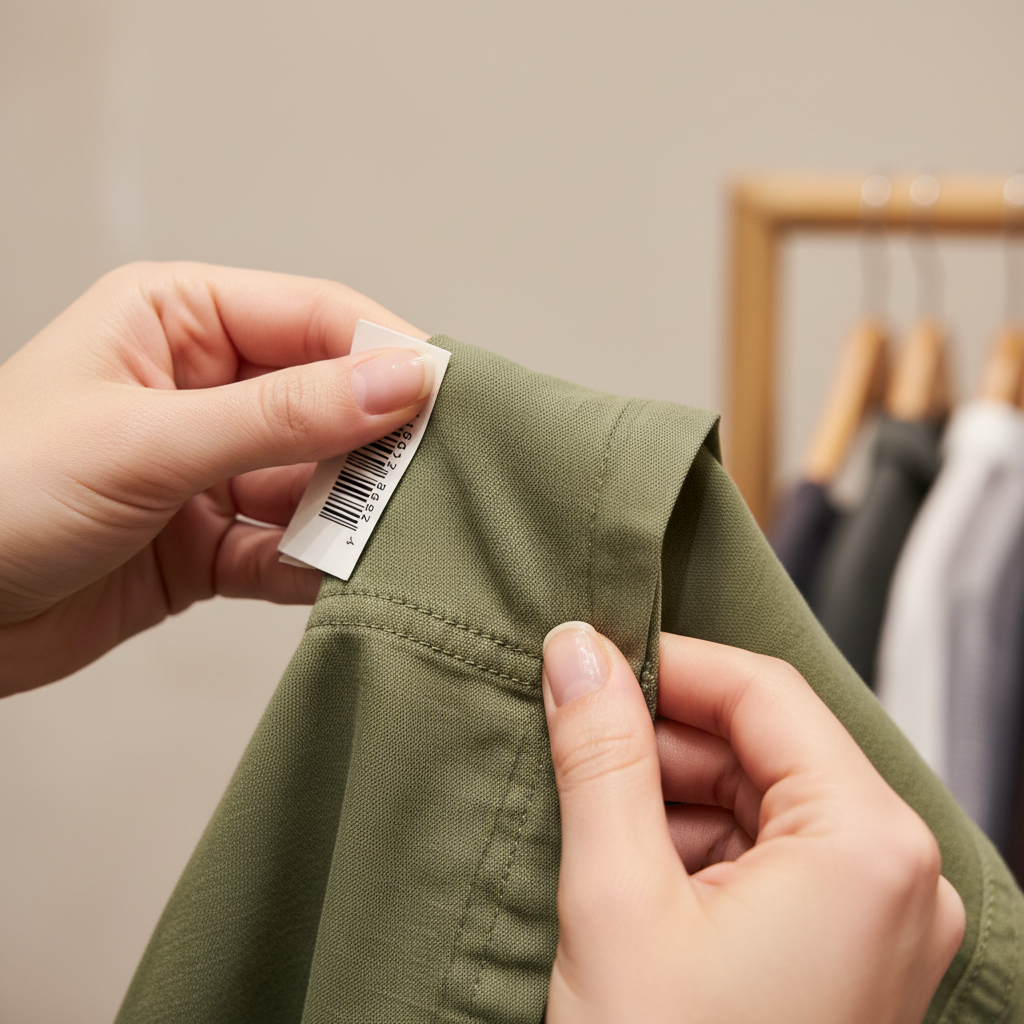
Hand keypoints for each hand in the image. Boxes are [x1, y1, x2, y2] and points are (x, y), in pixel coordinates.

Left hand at [0, 262, 430, 694]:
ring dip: (351, 514)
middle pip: (329, 403)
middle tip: (434, 480)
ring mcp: (209, 469)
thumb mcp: (147, 439)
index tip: (447, 399)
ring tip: (396, 539)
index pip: (317, 319)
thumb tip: (398, 381)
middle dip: (377, 445)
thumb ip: (283, 414)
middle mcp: (203, 389)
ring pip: (314, 483)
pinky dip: (316, 567)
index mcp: (179, 321)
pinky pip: (286, 549)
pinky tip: (343, 581)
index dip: (386, 354)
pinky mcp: (208, 544)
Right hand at [541, 624, 965, 1023]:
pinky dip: (692, 849)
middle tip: (573, 739)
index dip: (670, 667)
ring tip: (590, 818)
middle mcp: (895, 879)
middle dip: (661, 740)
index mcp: (867, 847)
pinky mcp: (841, 956)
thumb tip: (579, 653)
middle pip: (764, 748)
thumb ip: (598, 753)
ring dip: (669, 796)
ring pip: (759, 802)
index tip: (592, 663)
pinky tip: (627, 871)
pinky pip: (765, 860)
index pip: (764, 694)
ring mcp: (874, 922)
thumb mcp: (614, 896)